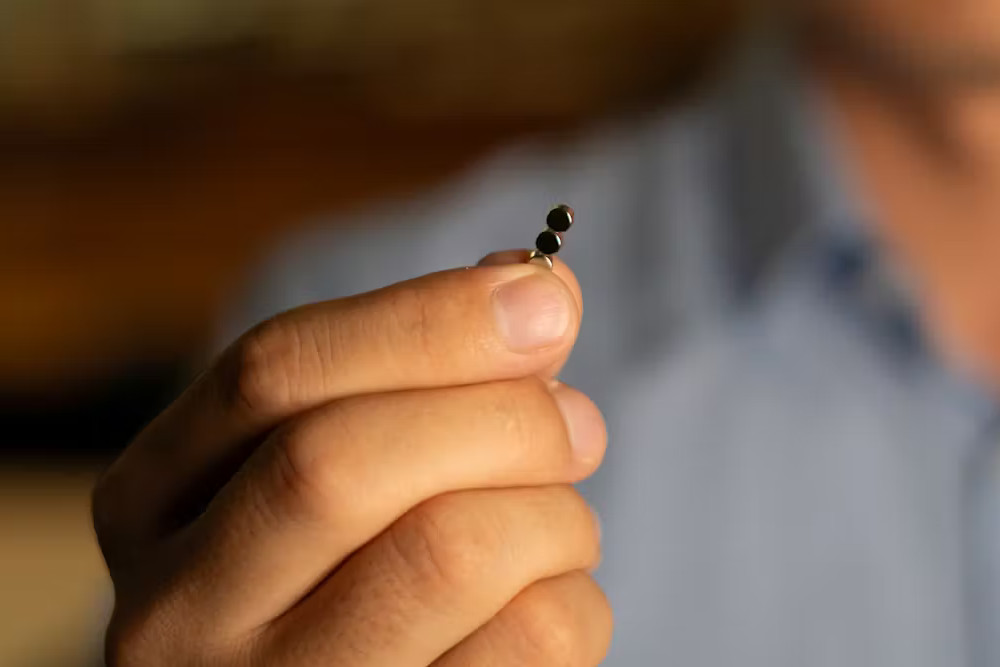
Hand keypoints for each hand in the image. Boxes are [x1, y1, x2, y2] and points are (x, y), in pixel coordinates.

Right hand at [92, 251, 609, 665]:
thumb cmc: (348, 565)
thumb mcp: (345, 462)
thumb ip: (426, 370)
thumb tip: (535, 290)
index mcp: (153, 499)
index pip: (271, 373)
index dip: (423, 321)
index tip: (541, 297)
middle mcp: (179, 608)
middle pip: (341, 460)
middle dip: (500, 417)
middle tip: (579, 424)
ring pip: (447, 552)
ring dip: (553, 513)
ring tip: (562, 522)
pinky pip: (524, 642)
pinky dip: (571, 597)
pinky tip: (546, 596)